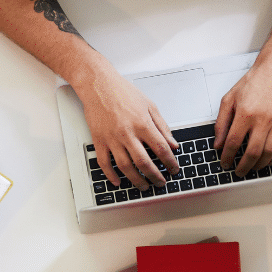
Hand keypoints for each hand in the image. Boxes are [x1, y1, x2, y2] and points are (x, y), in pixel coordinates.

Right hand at [78, 70, 179, 189]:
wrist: (98, 84)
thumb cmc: (123, 92)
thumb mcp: (149, 105)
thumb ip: (162, 126)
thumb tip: (173, 144)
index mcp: (143, 123)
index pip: (161, 149)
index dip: (170, 162)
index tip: (174, 169)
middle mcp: (128, 133)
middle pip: (144, 162)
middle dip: (155, 176)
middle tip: (161, 183)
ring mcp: (112, 138)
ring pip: (125, 167)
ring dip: (136, 180)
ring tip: (144, 186)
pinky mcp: (99, 140)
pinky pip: (104, 163)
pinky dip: (111, 175)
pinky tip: (118, 182)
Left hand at [214, 57, 271, 174]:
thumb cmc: (254, 82)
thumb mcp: (229, 99)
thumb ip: (221, 122)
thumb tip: (218, 142)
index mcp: (245, 113)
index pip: (233, 142)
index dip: (227, 156)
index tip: (225, 162)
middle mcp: (262, 120)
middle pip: (252, 152)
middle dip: (243, 166)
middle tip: (238, 171)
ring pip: (269, 153)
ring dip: (259, 165)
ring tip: (252, 168)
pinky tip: (269, 161)